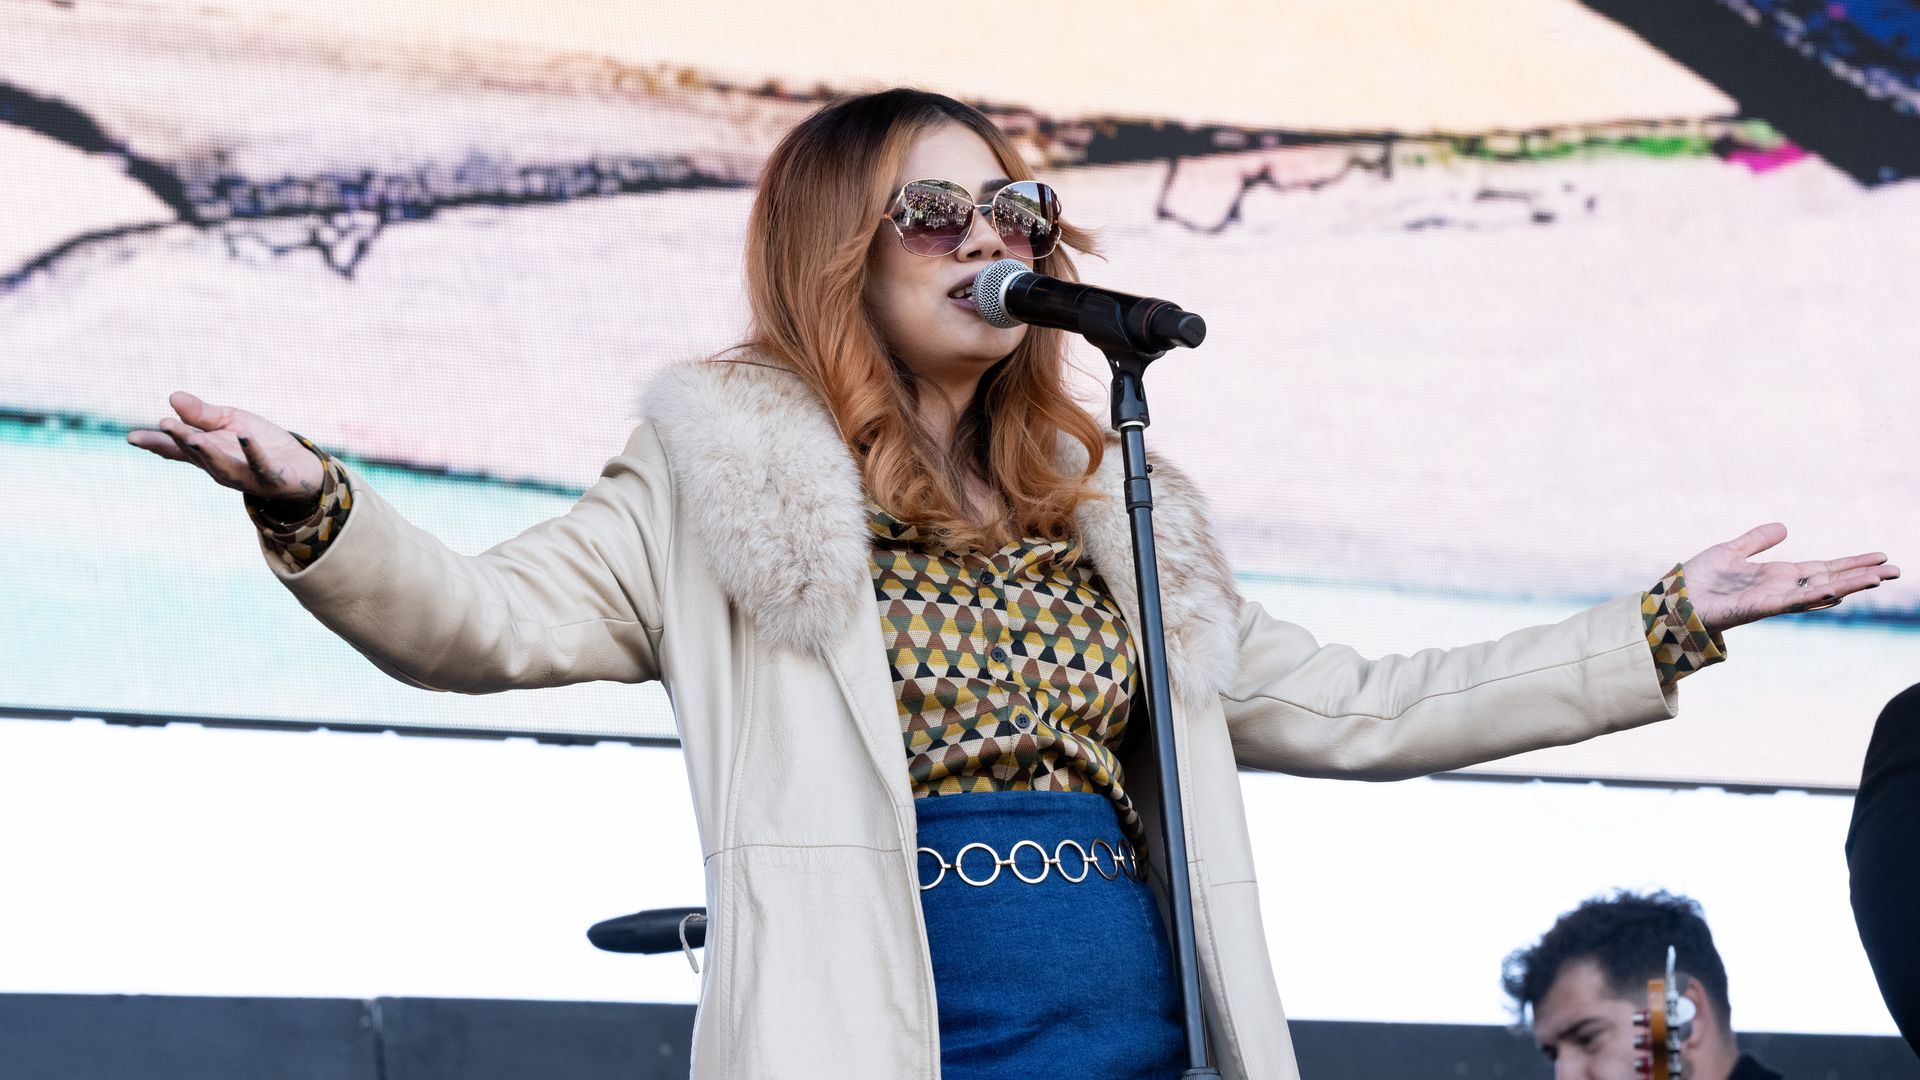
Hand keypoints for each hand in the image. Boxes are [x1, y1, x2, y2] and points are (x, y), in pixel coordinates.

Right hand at [126, 391, 324, 501]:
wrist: (300, 467)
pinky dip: (253, 452)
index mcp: (208, 453)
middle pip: (197, 456)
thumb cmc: (259, 444)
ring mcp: (246, 476)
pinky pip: (262, 465)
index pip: (178, 449)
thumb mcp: (230, 422)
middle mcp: (222, 468)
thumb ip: (202, 414)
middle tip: (164, 425)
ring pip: (223, 467)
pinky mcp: (273, 478)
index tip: (132, 437)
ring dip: (208, 453)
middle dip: (181, 441)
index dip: (156, 443)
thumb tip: (172, 397)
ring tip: (194, 437)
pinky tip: (245, 436)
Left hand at [1681, 523, 1899, 632]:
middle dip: (1862, 576)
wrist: (1673, 598)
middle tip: (1895, 570)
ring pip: (1819, 593)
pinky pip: (1791, 602)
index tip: (1879, 558)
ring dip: (1848, 586)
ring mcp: (1773, 600)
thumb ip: (1757, 540)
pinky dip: (1814, 597)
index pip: (1823, 569)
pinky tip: (1836, 592)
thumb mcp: (1731, 551)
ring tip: (1877, 579)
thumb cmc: (1698, 579)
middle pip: (1831, 580)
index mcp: (1777, 575)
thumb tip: (1784, 527)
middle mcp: (1781, 588)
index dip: (1851, 564)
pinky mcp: (1759, 608)